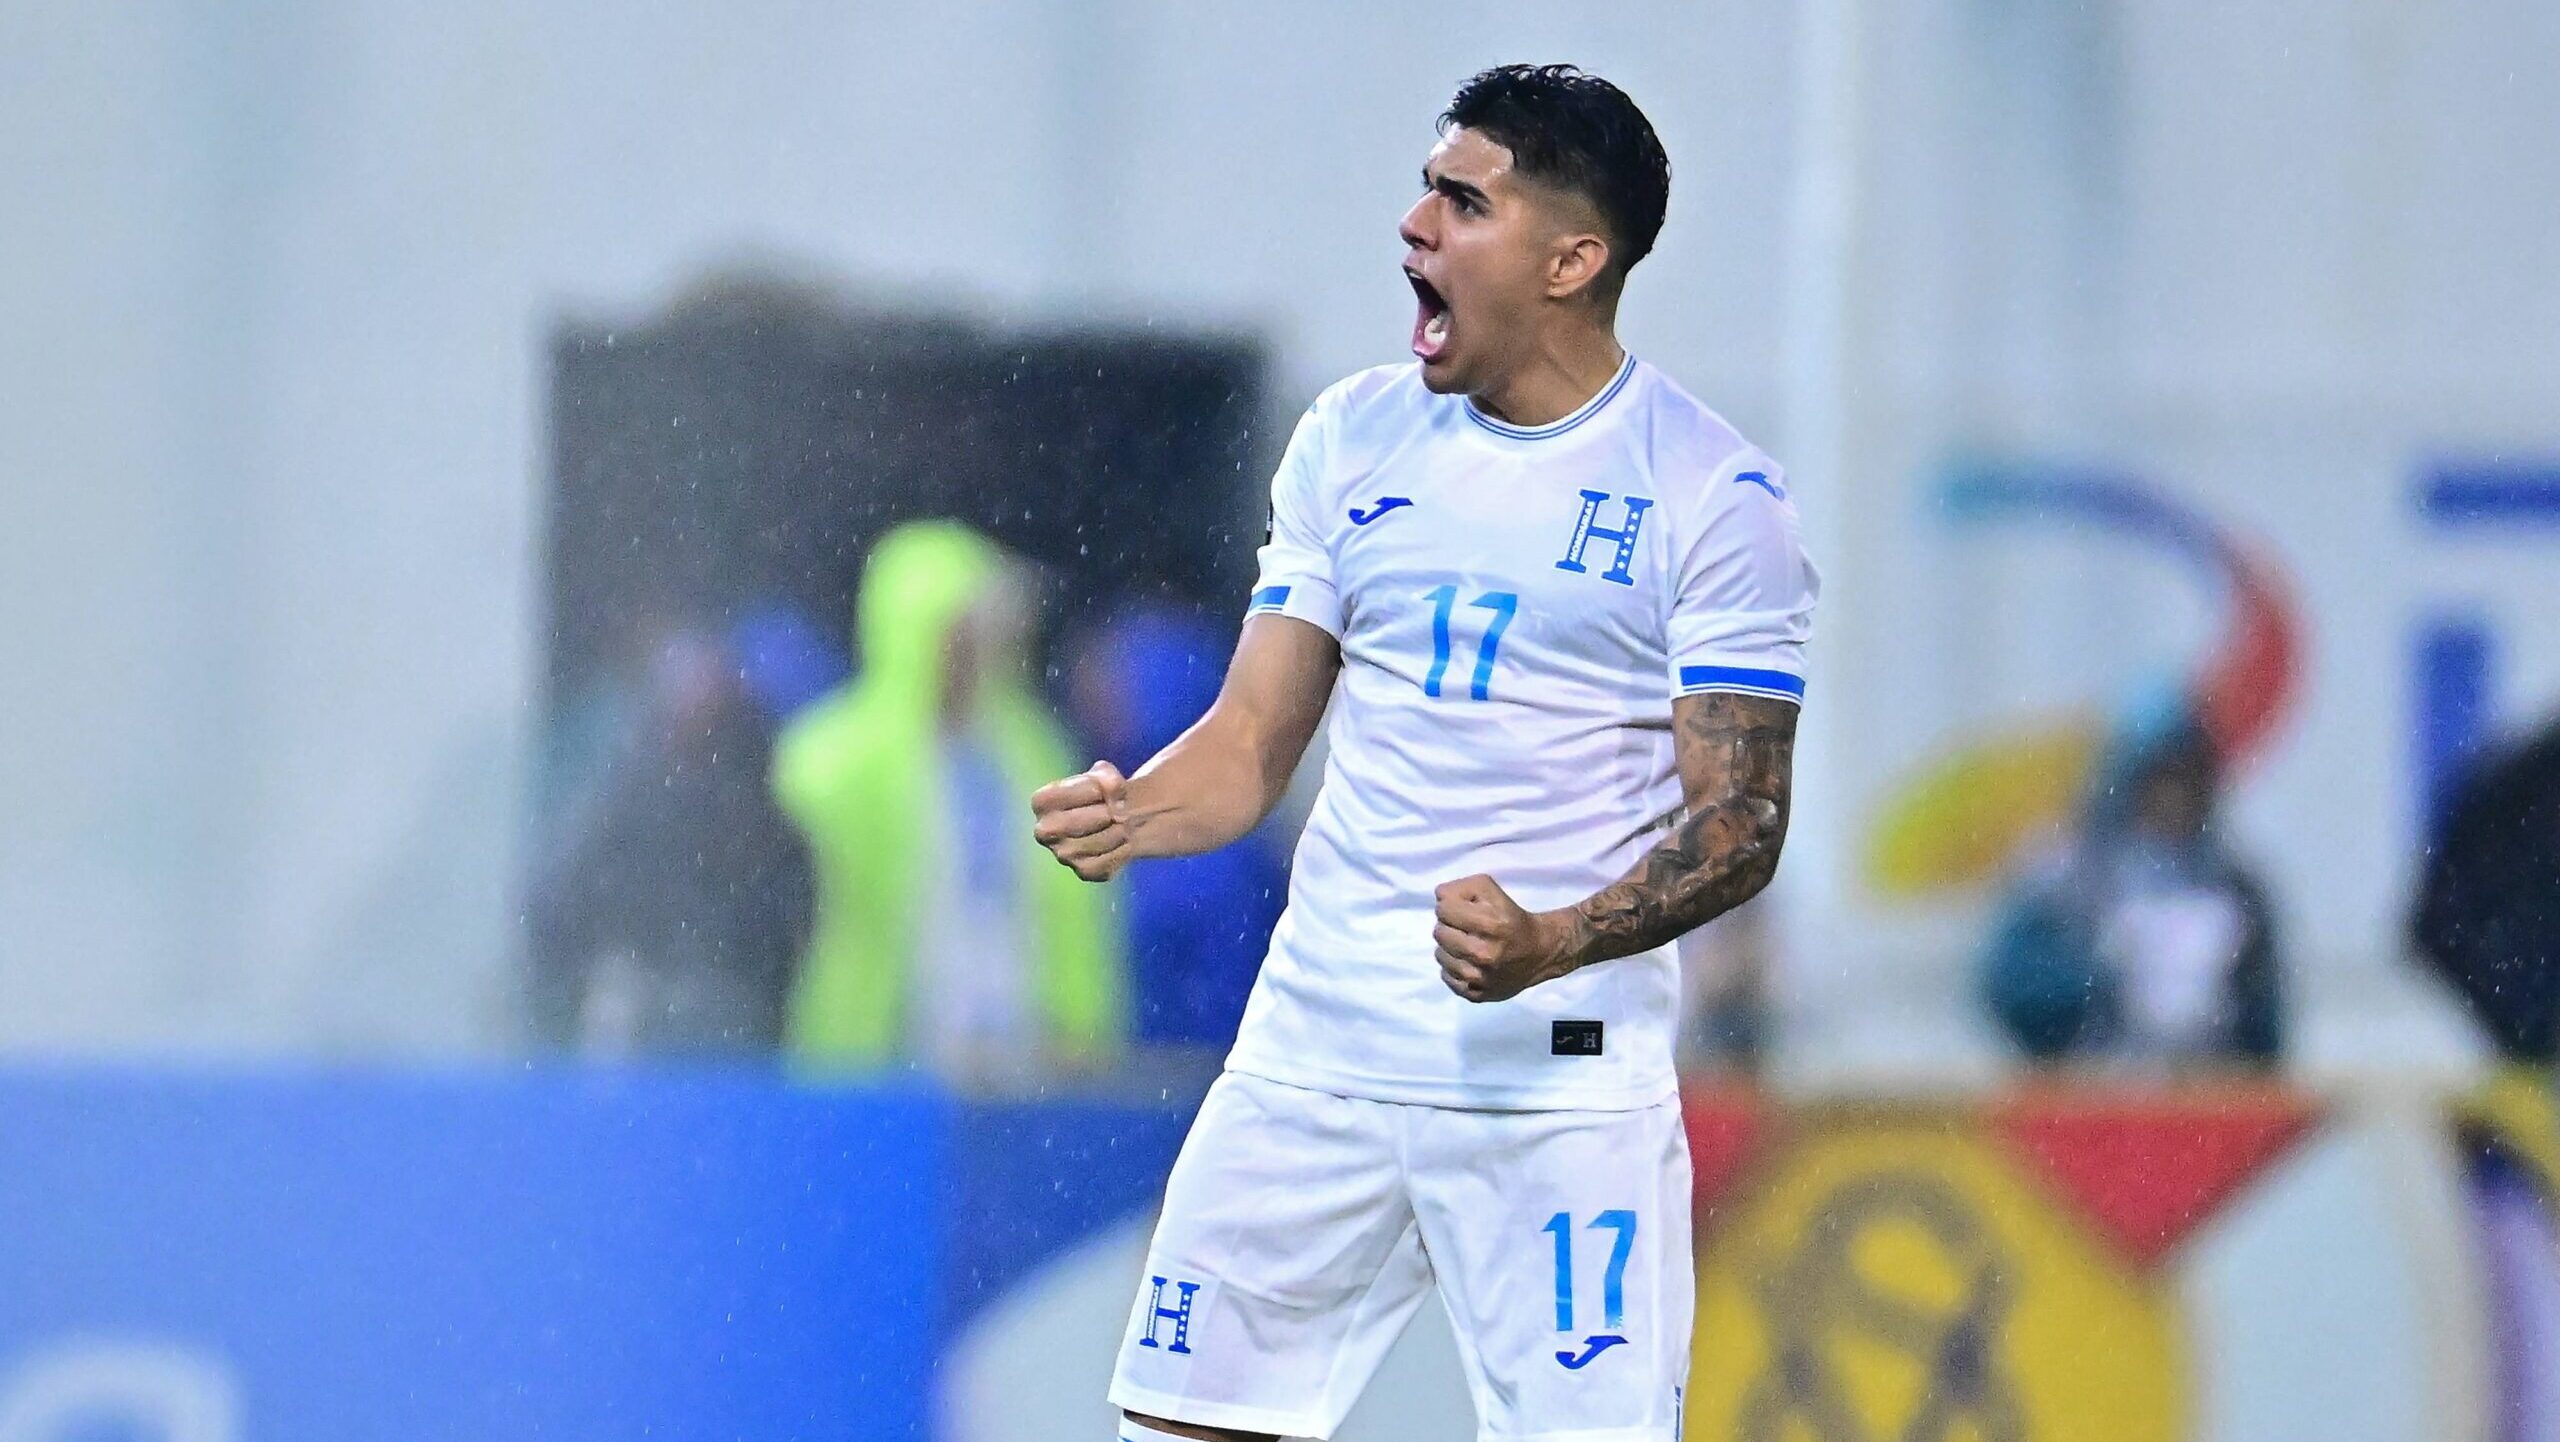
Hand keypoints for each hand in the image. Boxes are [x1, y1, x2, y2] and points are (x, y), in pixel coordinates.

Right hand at [1031, 761, 1132, 881]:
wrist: (1119, 818)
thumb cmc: (1103, 793)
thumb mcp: (1104, 775)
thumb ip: (1108, 779)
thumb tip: (1116, 804)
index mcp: (1041, 802)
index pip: (1066, 794)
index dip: (1094, 789)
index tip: (1102, 790)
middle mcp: (1044, 831)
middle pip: (1082, 821)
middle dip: (1108, 812)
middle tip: (1114, 811)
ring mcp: (1062, 855)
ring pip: (1100, 842)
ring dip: (1120, 830)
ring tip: (1120, 824)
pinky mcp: (1083, 871)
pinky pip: (1108, 861)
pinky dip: (1123, 849)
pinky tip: (1121, 842)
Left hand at [1433, 874, 1578, 1002]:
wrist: (1539, 953)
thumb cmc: (1512, 917)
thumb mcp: (1491, 890)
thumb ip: (1462, 887)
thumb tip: (1440, 897)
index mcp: (1492, 925)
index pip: (1443, 909)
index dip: (1450, 905)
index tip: (1462, 909)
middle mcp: (1484, 954)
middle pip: (1439, 932)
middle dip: (1450, 925)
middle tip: (1467, 928)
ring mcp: (1480, 978)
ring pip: (1440, 955)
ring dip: (1450, 947)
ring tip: (1468, 944)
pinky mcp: (1476, 995)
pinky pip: (1446, 977)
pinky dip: (1453, 968)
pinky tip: (1469, 962)